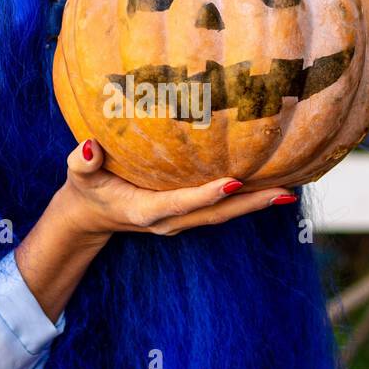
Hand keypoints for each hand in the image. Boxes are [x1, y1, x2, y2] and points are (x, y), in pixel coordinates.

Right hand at [57, 138, 297, 240]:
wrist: (92, 215)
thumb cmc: (87, 187)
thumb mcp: (78, 175)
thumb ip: (81, 162)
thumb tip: (88, 147)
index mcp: (145, 211)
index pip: (180, 203)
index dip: (206, 195)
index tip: (233, 183)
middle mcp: (170, 221)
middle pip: (215, 214)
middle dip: (250, 205)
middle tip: (283, 192)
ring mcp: (182, 220)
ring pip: (225, 214)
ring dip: (256, 204)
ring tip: (289, 190)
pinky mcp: (189, 214)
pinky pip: (223, 208)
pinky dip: (248, 199)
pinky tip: (273, 185)